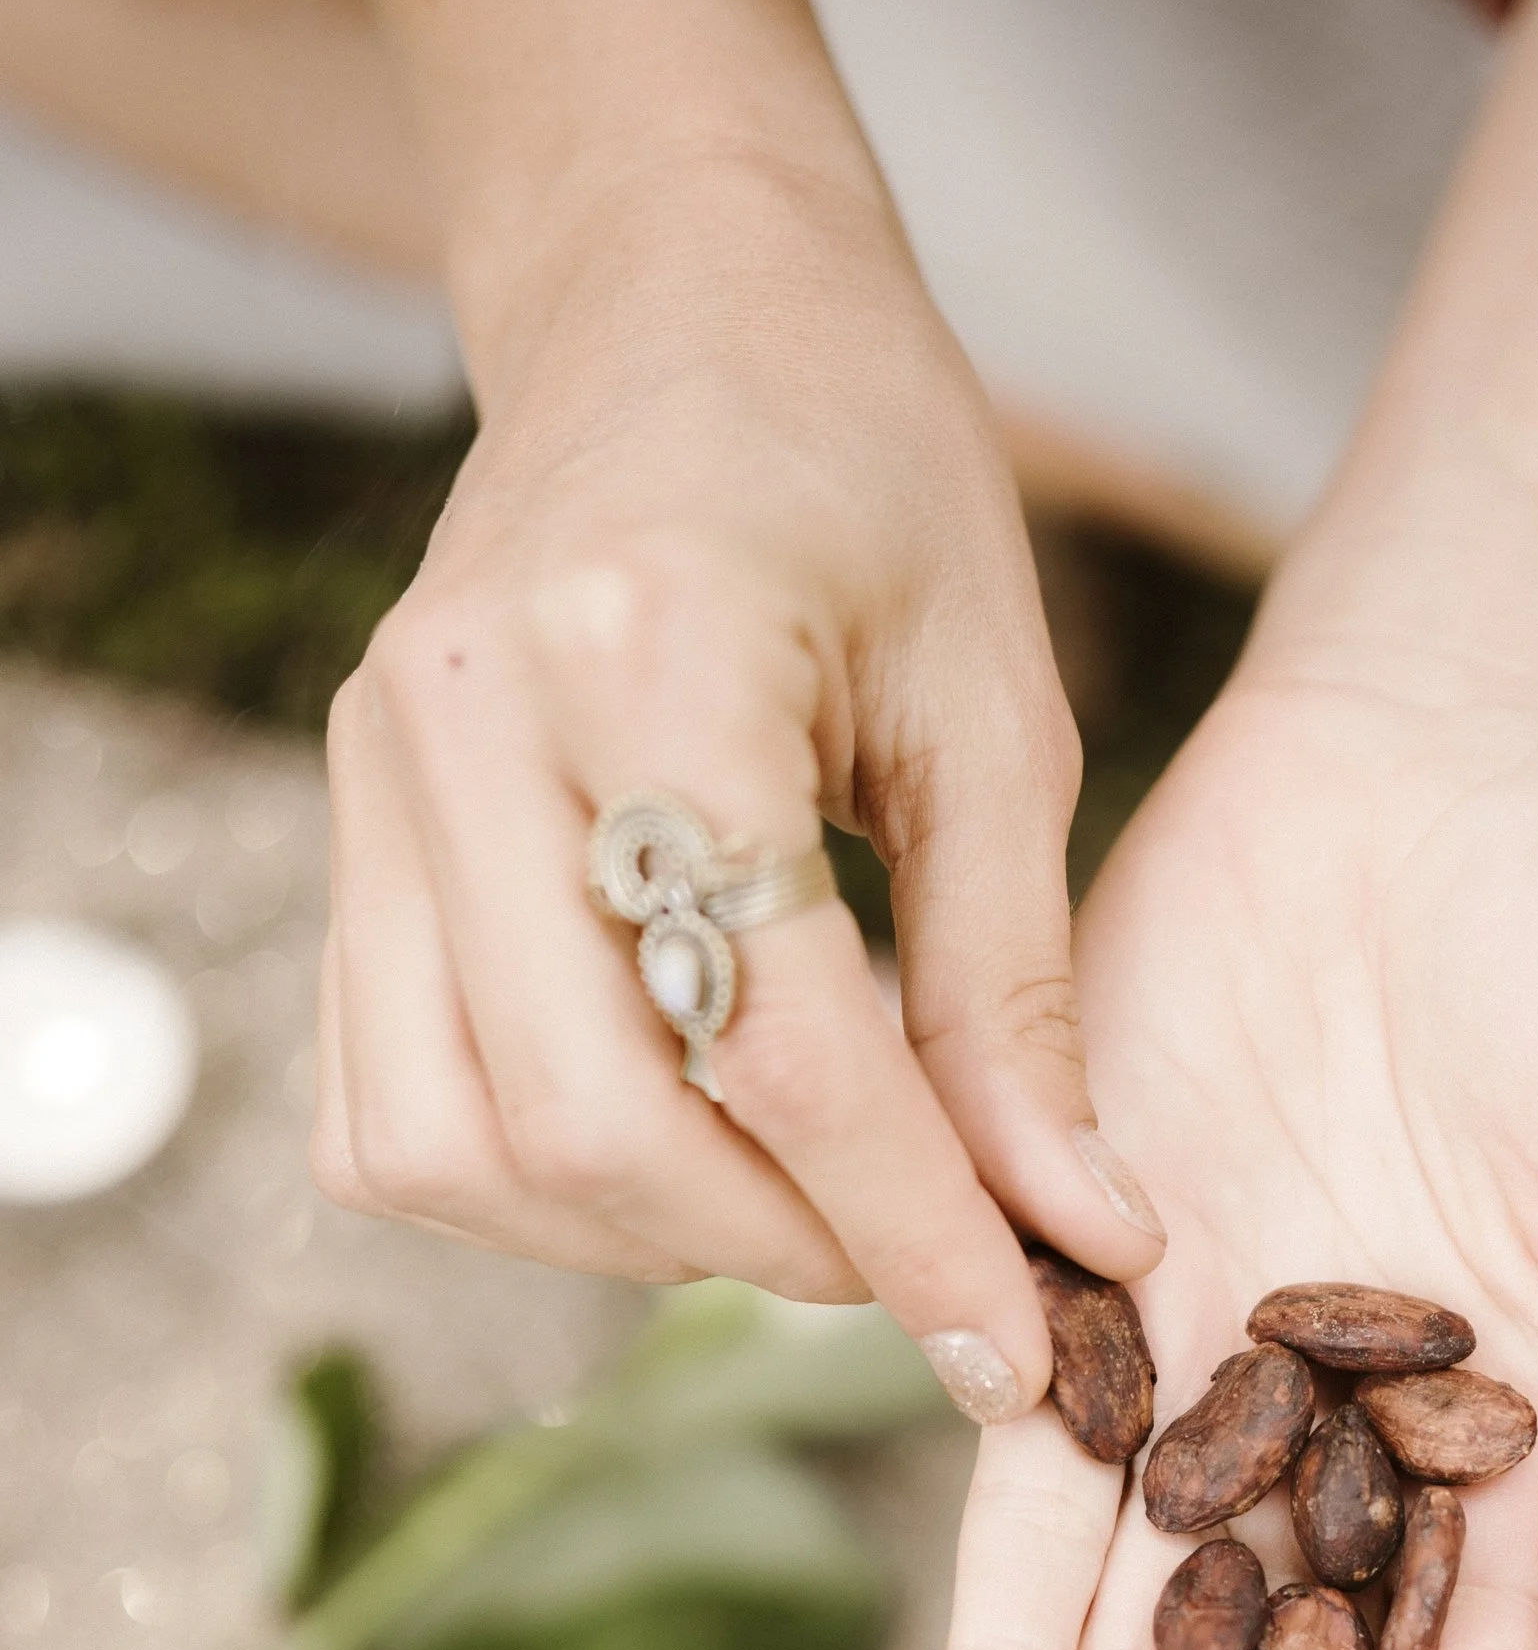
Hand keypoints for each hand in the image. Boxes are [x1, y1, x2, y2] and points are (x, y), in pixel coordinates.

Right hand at [311, 151, 1163, 1407]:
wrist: (680, 307)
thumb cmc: (870, 475)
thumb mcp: (999, 713)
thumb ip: (1017, 993)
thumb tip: (1082, 1237)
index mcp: (652, 651)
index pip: (774, 1037)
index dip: (906, 1225)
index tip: (1018, 1342)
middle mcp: (463, 721)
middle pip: (589, 1125)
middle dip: (782, 1251)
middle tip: (921, 1261)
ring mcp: (370, 782)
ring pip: (462, 1151)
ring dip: (648, 1241)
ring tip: (804, 1198)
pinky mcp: (344, 839)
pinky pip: (388, 1113)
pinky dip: (535, 1195)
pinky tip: (677, 1147)